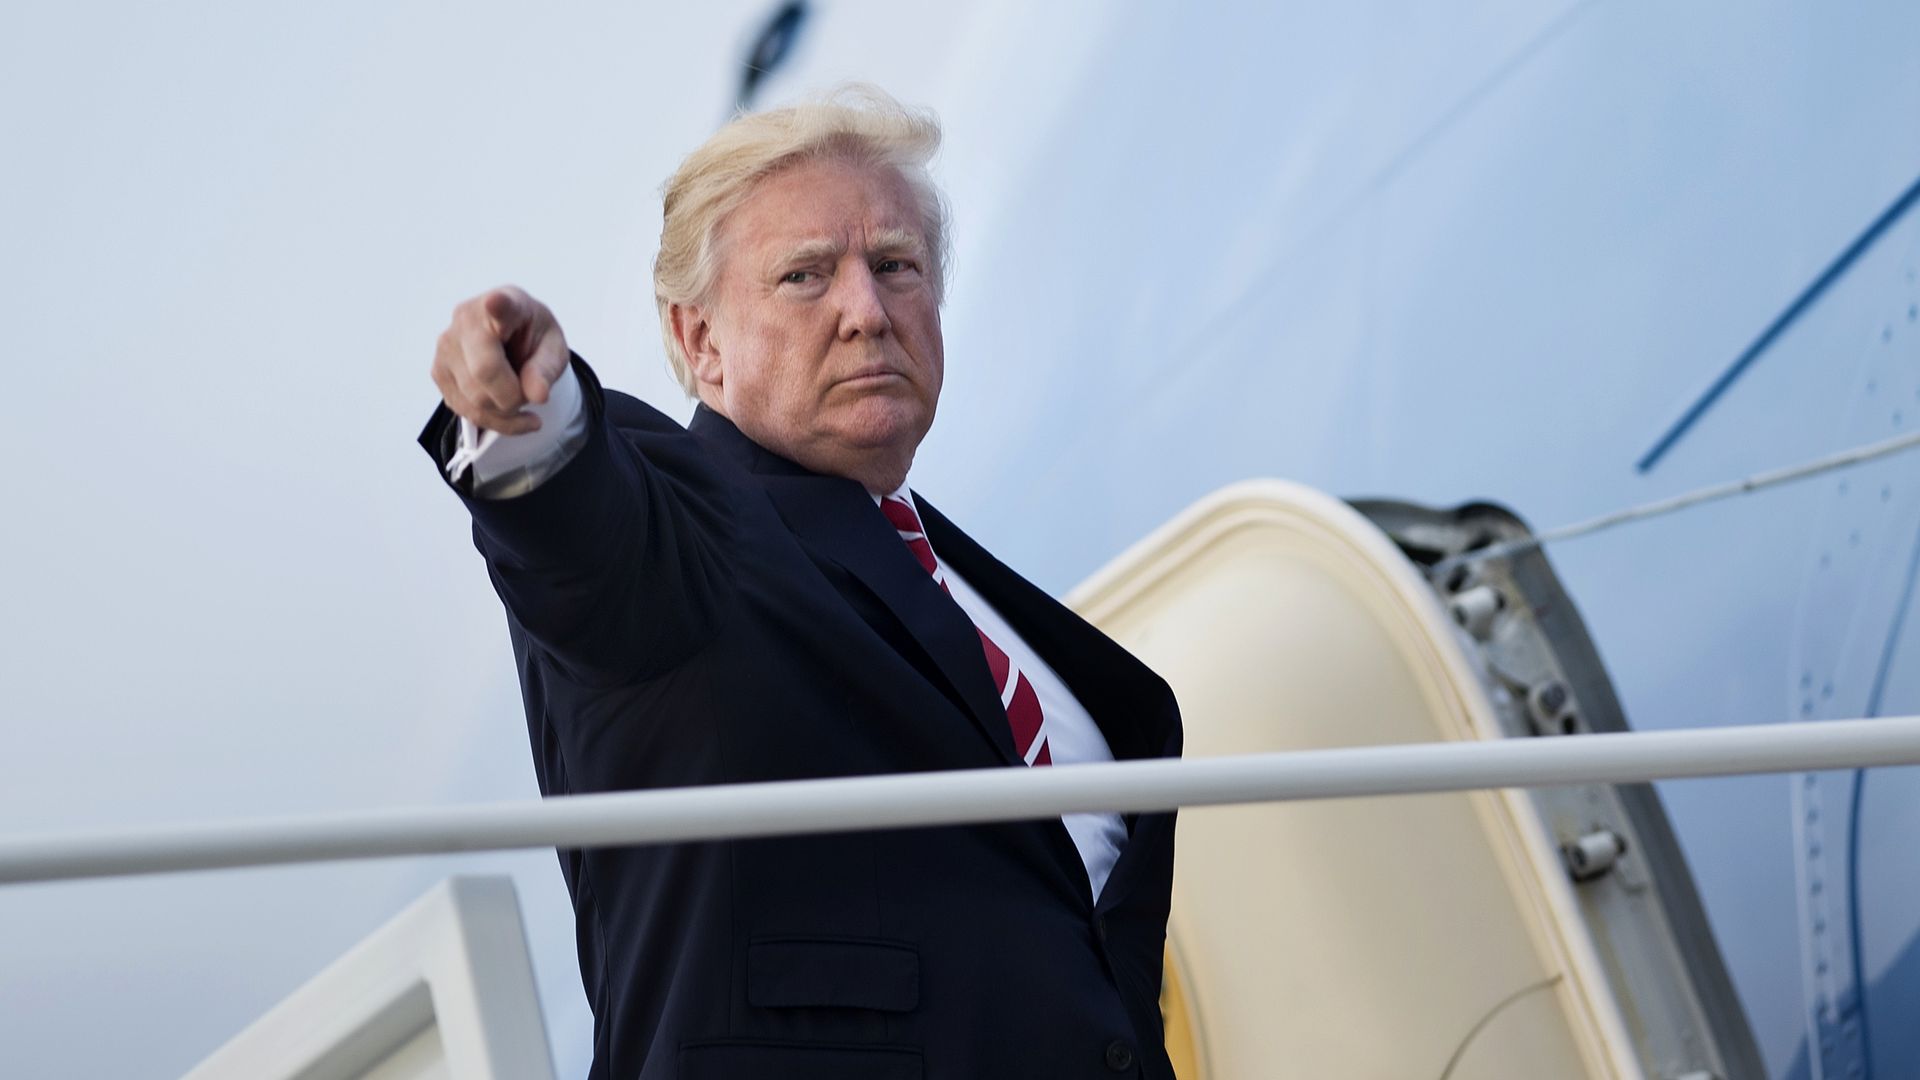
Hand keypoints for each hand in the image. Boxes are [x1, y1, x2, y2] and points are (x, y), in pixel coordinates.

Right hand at [430, 285, 569, 434]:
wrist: (512, 337)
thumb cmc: (533, 337)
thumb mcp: (554, 348)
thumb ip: (547, 368)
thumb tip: (537, 395)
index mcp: (504, 302)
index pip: (499, 306)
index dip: (498, 306)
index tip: (497, 303)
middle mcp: (465, 320)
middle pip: (485, 372)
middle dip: (515, 397)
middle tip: (533, 393)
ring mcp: (446, 347)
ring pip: (474, 399)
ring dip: (506, 413)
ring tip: (523, 398)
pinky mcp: (438, 372)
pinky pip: (466, 410)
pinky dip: (494, 421)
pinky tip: (511, 414)